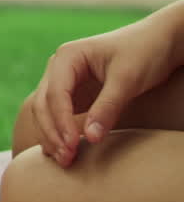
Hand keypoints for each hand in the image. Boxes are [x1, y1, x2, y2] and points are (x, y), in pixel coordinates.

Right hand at [28, 13, 178, 166]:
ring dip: (52, 135)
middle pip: (43, 104)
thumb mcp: (127, 79)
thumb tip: (89, 138)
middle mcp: (59, 68)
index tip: (72, 145)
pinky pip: (58, 114)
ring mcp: (64, 81)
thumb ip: (107, 107)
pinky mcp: (74, 94)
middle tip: (67, 158)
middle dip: (52, 132)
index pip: (55, 94)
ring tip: (64, 159)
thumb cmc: (144, 53)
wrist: (159, 42)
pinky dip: (58, 132)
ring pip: (45, 111)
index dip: (61, 122)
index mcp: (66, 57)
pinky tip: (63, 149)